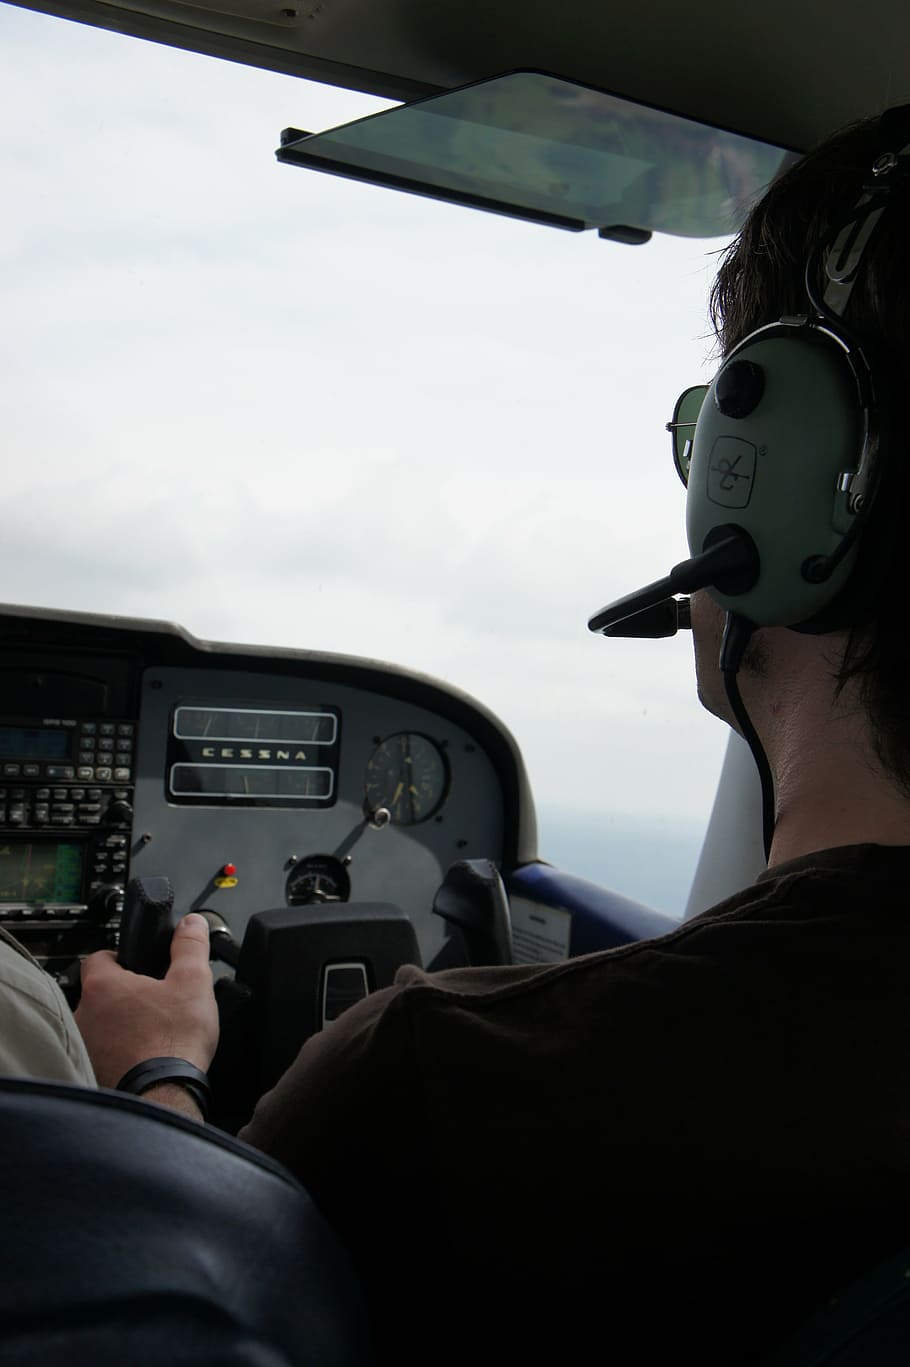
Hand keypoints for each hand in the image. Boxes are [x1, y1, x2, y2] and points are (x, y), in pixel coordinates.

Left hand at [75, 912, 218, 1088]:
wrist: (163, 1095)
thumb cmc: (173, 1043)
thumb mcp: (193, 981)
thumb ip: (191, 947)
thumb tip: (192, 924)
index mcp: (103, 986)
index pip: (100, 957)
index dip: (120, 957)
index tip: (138, 965)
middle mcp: (84, 1014)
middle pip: (101, 993)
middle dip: (124, 995)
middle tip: (153, 1001)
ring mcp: (85, 1046)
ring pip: (100, 1025)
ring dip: (120, 1026)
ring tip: (151, 1032)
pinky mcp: (91, 1072)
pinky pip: (103, 1054)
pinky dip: (120, 1053)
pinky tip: (144, 1056)